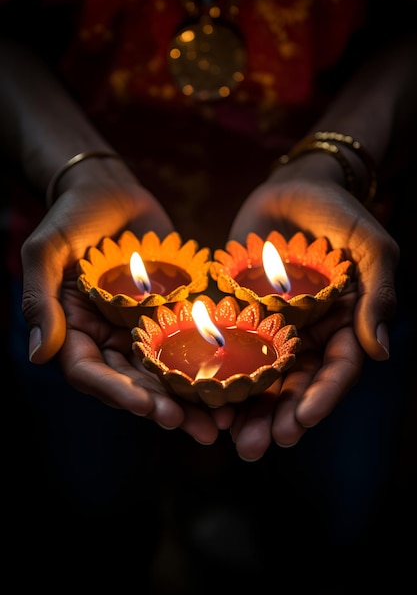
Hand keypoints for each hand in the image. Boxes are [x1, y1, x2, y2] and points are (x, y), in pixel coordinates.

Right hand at [20, 164, 233, 441]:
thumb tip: (40, 356)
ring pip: (164, 372)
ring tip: (221, 421)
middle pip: (132, 383)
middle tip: (199, 428)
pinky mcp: (168, 313)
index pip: (91, 373)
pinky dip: (206, 363)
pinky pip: (186, 342)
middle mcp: (106, 337)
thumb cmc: (72, 214)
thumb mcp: (46, 250)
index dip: (119, 394)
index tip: (151, 409)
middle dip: (164, 408)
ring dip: (190, 398)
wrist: (111, 189)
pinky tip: (235, 381)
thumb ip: (40, 299)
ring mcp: (139, 328)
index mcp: (73, 330)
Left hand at [227, 155, 398, 458]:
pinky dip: (218, 376)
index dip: (322, 398)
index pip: (337, 370)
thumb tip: (380, 351)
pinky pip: (229, 350)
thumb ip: (379, 293)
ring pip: (261, 377)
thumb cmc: (337, 210)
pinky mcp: (241, 315)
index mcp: (344, 324)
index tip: (301, 422)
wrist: (290, 186)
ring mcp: (273, 327)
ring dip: (246, 410)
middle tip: (256, 446)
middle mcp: (309, 334)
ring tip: (226, 436)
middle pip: (296, 385)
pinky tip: (201, 398)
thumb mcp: (369, 245)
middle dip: (278, 418)